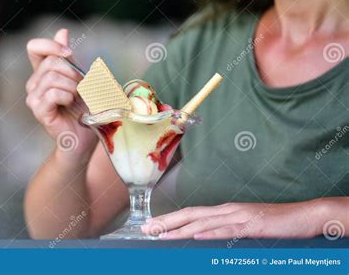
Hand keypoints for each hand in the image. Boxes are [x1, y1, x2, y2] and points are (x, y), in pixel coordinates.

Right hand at [26, 29, 96, 159]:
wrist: (85, 137)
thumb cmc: (85, 109)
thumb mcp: (81, 78)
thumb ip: (69, 58)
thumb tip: (62, 31)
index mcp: (43, 73)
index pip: (34, 47)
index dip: (51, 45)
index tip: (70, 54)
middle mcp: (34, 84)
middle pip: (51, 62)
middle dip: (74, 72)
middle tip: (82, 88)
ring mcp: (34, 98)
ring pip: (53, 77)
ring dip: (73, 86)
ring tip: (77, 98)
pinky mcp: (39, 111)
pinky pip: (52, 93)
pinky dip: (67, 96)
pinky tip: (70, 104)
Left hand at [142, 199, 337, 239]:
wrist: (302, 215)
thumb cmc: (273, 222)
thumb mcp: (245, 227)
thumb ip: (225, 230)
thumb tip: (203, 237)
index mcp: (224, 211)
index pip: (191, 214)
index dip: (170, 220)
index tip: (153, 226)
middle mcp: (227, 211)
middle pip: (191, 215)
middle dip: (167, 223)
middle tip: (147, 229)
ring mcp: (239, 217)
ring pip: (204, 222)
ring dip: (181, 229)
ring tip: (162, 235)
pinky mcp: (252, 226)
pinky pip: (227, 230)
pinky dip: (211, 233)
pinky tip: (196, 236)